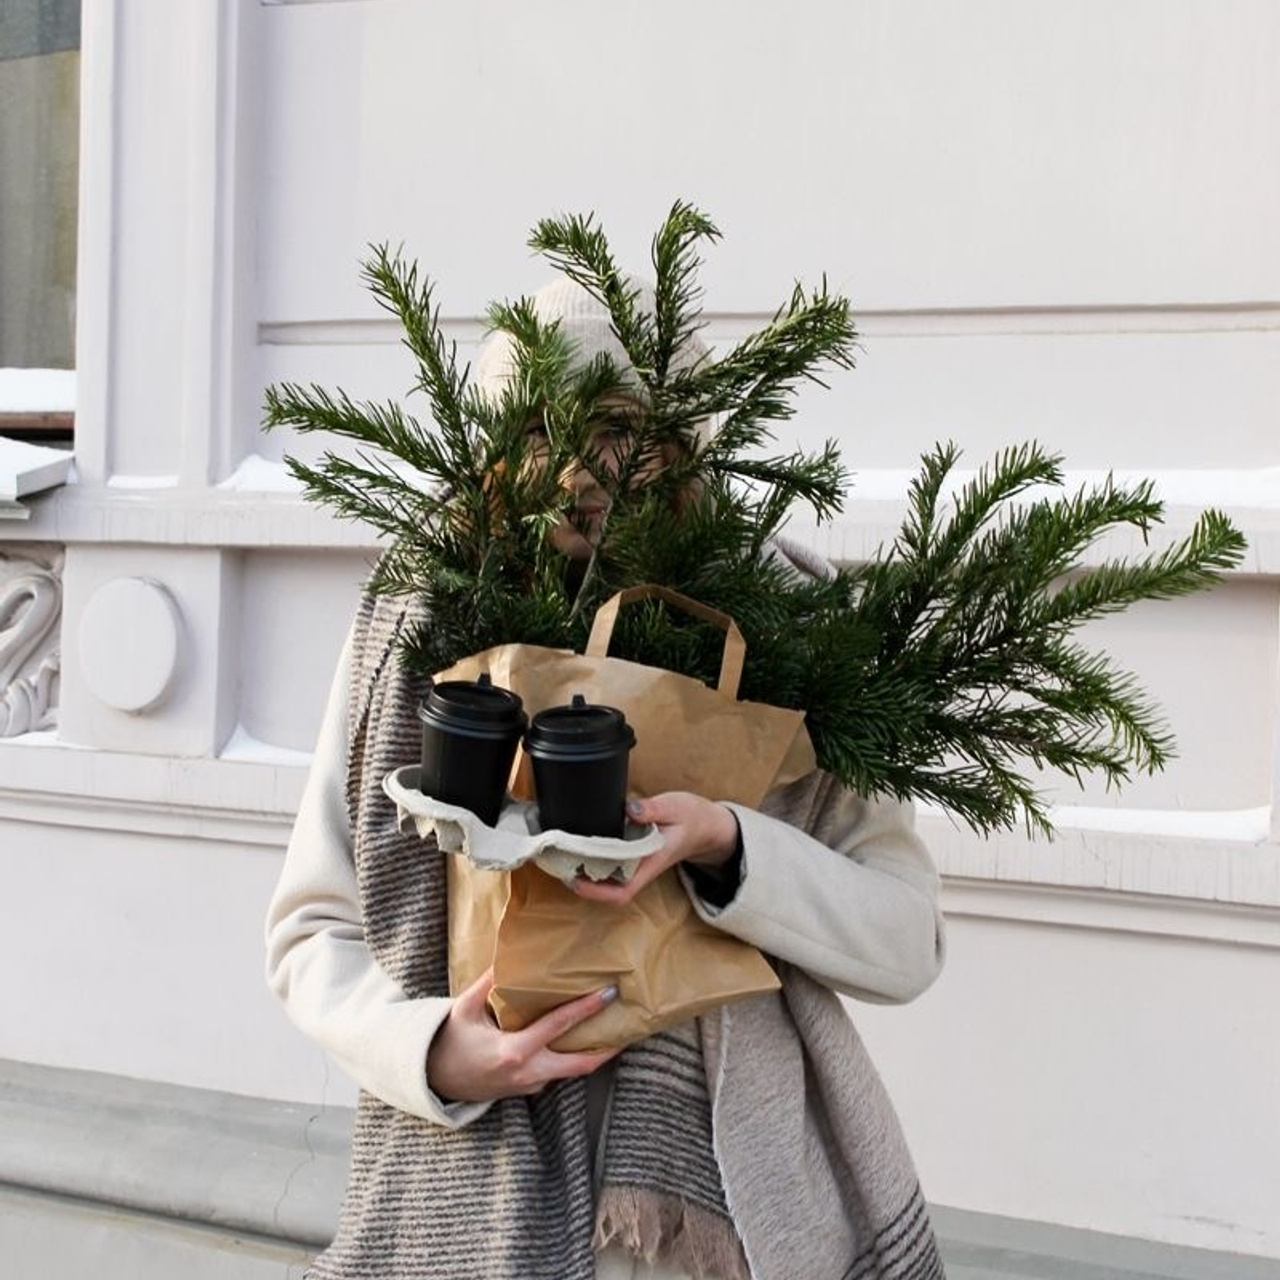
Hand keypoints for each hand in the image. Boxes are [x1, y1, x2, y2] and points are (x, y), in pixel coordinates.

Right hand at [426, 968, 620, 1103]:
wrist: (433, 1081)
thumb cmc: (449, 1042)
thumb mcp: (464, 1008)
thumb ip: (487, 982)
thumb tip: (505, 953)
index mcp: (514, 1051)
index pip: (558, 1027)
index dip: (586, 1009)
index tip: (609, 993)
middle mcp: (528, 1072)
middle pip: (581, 1066)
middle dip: (608, 1048)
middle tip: (630, 1027)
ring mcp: (529, 1084)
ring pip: (570, 1071)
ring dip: (593, 1053)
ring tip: (613, 1029)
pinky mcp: (527, 1089)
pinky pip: (557, 1073)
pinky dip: (571, 1057)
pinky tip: (579, 1040)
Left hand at [571, 791, 738, 906]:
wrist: (707, 826)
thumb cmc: (693, 818)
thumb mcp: (675, 807)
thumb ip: (652, 808)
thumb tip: (630, 808)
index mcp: (652, 862)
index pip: (623, 890)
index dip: (597, 892)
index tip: (575, 880)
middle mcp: (642, 868)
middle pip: (610, 891)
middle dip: (583, 884)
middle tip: (559, 864)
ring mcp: (639, 864)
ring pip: (609, 880)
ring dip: (587, 872)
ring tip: (564, 856)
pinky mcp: (635, 856)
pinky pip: (612, 865)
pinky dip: (596, 859)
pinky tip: (582, 846)